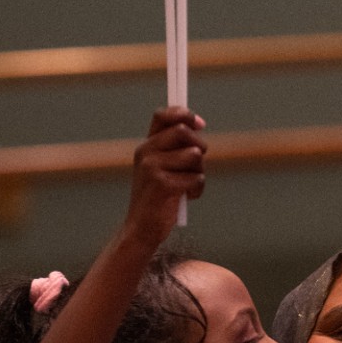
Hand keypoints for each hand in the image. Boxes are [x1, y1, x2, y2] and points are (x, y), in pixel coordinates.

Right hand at [124, 106, 205, 242]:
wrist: (142, 228)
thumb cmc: (157, 197)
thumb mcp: (161, 167)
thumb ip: (175, 146)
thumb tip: (198, 124)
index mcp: (146, 146)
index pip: (163, 115)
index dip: (184, 114)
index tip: (200, 124)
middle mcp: (146, 153)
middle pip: (183, 132)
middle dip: (199, 146)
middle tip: (197, 163)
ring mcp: (152, 168)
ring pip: (194, 155)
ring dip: (198, 171)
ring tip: (187, 185)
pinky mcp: (163, 185)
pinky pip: (197, 178)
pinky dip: (197, 189)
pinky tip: (185, 198)